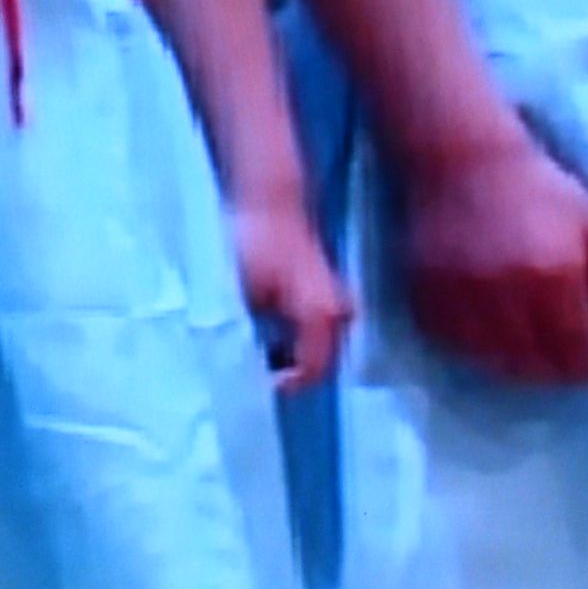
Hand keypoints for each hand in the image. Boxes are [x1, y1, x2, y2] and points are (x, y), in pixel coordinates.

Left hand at [227, 185, 352, 388]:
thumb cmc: (256, 246)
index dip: (287, 385)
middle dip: (292, 373)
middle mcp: (340, 315)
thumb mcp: (247, 297)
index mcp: (322, 316)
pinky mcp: (332, 298)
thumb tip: (256, 369)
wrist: (269, 203)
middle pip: (322, 363)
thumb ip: (260, 337)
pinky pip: (321, 334)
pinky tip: (274, 337)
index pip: (314, 370)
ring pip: (322, 350)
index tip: (260, 384)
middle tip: (259, 373)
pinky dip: (299, 343)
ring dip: (295, 358)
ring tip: (263, 355)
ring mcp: (340, 306)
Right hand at [398, 132, 587, 386]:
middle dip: (562, 372)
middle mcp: (506, 295)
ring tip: (538, 358)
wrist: (464, 160)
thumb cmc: (540, 189)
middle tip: (573, 364)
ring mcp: (462, 301)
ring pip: (496, 363)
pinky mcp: (427, 300)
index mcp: (554, 275)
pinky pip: (458, 347)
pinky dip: (481, 354)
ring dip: (522, 368)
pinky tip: (498, 343)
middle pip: (538, 365)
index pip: (578, 351)